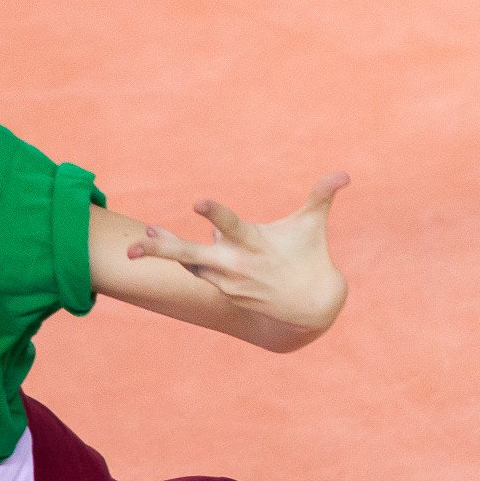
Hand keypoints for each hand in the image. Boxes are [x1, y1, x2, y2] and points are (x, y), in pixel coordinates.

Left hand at [128, 173, 350, 332]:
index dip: (214, 214)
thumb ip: (322, 195)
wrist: (309, 306)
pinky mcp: (223, 290)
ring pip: (189, 264)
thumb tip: (345, 174)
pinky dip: (187, 260)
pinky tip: (166, 245)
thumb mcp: (313, 224)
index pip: (230, 225)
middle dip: (163, 250)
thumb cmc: (311, 256)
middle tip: (135, 246)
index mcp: (254, 243)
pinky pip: (199, 271)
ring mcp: (225, 279)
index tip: (197, 203)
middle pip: (190, 256)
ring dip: (164, 252)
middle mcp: (234, 263)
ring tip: (141, 243)